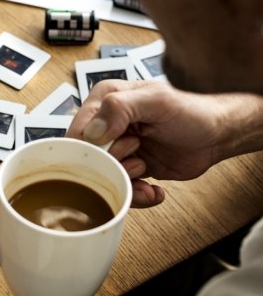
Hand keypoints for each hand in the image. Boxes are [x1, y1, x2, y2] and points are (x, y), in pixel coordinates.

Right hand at [67, 80, 233, 207]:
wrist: (218, 134)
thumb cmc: (192, 110)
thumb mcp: (157, 101)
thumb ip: (120, 108)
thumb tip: (91, 131)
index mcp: (105, 100)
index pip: (77, 130)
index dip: (89, 149)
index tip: (110, 155)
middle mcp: (107, 124)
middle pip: (89, 158)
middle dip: (111, 167)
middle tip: (136, 158)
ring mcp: (118, 146)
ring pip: (104, 176)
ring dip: (126, 182)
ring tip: (146, 171)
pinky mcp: (131, 166)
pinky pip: (122, 188)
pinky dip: (137, 195)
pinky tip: (153, 189)